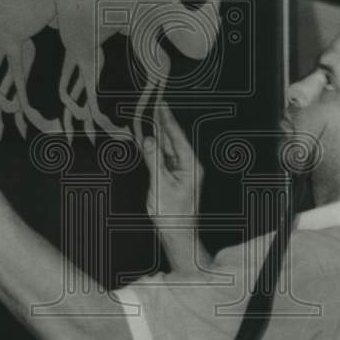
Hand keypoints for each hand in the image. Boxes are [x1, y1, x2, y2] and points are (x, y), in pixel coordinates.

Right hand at [142, 102, 201, 219]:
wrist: (177, 235)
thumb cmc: (173, 214)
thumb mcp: (160, 185)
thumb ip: (154, 160)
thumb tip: (149, 140)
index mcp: (191, 165)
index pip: (177, 136)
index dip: (167, 119)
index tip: (161, 104)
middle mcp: (189, 166)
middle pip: (173, 140)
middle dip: (162, 123)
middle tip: (153, 106)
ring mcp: (182, 172)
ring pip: (168, 148)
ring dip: (158, 135)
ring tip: (149, 118)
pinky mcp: (174, 178)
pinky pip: (164, 159)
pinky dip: (156, 149)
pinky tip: (149, 141)